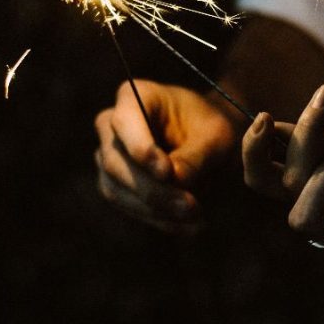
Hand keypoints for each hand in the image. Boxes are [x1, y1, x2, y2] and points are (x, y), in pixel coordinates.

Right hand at [94, 80, 235, 233]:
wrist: (209, 144)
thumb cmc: (210, 129)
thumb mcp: (215, 137)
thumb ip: (195, 156)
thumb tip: (175, 180)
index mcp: (134, 96)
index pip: (125, 121)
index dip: (141, 148)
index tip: (166, 172)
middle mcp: (111, 125)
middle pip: (116, 161)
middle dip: (153, 189)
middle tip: (190, 206)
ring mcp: (108, 157)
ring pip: (117, 189)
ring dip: (156, 210)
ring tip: (196, 218)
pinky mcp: (115, 186)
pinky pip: (128, 208)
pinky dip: (159, 220)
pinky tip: (188, 227)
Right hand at [242, 85, 323, 263]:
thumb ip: (315, 139)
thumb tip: (268, 127)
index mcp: (318, 186)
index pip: (265, 179)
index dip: (253, 151)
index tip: (265, 116)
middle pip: (272, 192)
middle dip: (290, 150)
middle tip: (321, 115)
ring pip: (299, 218)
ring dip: (320, 176)